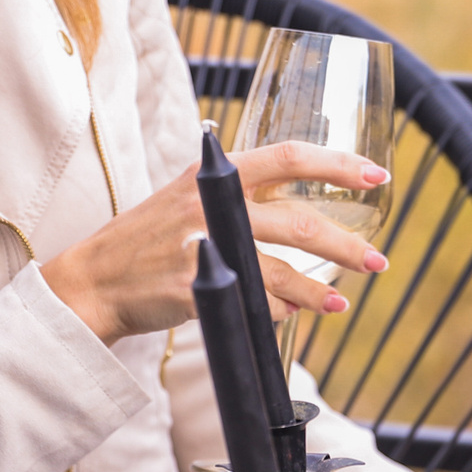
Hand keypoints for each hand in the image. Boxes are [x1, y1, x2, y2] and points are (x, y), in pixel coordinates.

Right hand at [41, 141, 389, 345]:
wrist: (93, 279)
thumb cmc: (149, 238)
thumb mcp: (190, 196)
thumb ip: (240, 193)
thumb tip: (305, 205)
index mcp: (217, 172)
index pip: (290, 156)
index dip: (338, 165)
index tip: (377, 176)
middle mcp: (211, 202)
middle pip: (299, 220)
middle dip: (346, 245)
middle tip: (377, 261)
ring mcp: (200, 244)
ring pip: (281, 269)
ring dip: (316, 290)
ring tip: (339, 303)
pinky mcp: (192, 284)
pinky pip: (252, 301)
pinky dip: (276, 310)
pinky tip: (287, 315)